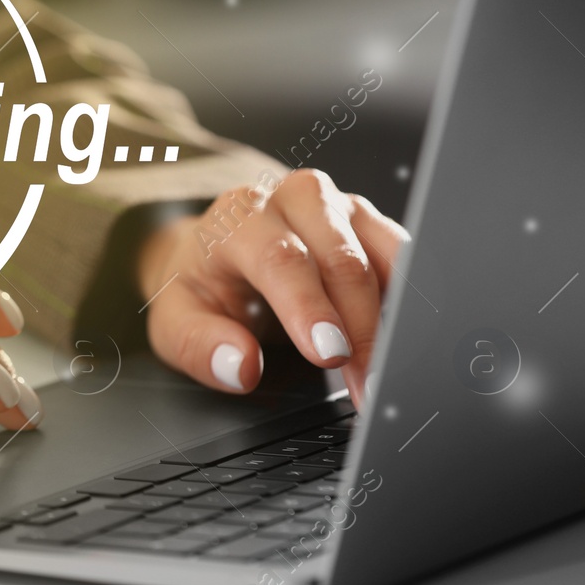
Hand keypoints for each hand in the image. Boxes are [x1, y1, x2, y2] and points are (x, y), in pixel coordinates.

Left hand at [135, 169, 408, 407]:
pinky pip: (405, 256)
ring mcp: (338, 206)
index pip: (281, 258)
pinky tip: (405, 340)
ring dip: (392, 319)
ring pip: (382, 254)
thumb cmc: (202, 285)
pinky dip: (410, 300)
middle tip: (364, 384)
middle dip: (359, 327)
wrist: (216, 250)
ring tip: (385, 373)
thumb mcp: (175, 319)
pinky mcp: (369, 222)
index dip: (308, 307)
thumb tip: (241, 367)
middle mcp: (293, 199)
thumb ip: (200, 345)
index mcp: (240, 216)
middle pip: (341, 258)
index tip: (329, 354)